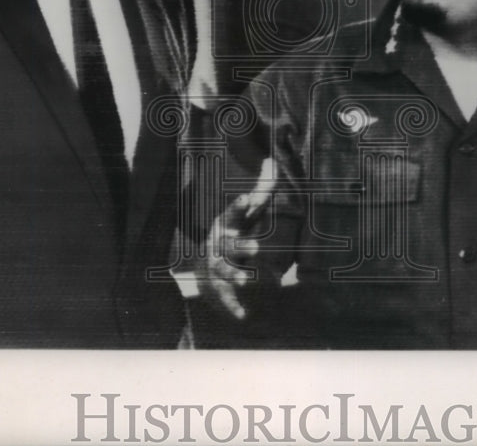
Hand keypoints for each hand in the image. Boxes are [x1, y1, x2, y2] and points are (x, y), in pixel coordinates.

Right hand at [194, 159, 276, 319]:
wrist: (204, 257)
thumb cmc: (232, 230)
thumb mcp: (244, 212)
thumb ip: (260, 191)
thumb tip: (273, 162)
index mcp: (227, 223)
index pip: (235, 212)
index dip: (240, 205)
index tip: (249, 198)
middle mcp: (220, 243)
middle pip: (230, 243)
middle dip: (242, 244)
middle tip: (258, 246)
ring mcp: (217, 264)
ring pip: (224, 268)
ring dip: (234, 273)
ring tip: (246, 279)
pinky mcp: (218, 283)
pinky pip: (224, 294)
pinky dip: (232, 305)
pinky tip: (242, 315)